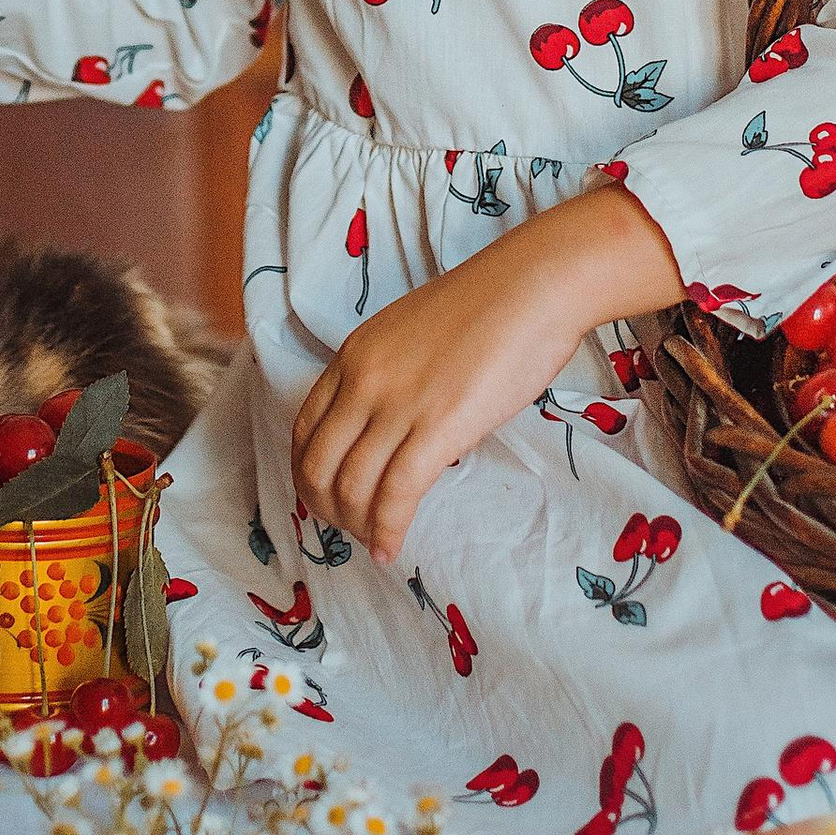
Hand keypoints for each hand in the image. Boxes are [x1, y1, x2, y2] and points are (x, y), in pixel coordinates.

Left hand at [290, 188, 681, 563]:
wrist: (531, 287)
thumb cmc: (487, 305)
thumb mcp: (411, 333)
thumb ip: (391, 375)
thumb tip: (395, 424)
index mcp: (353, 355)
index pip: (305, 427)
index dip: (307, 471)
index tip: (324, 494)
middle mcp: (363, 381)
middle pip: (318, 464)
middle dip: (325, 507)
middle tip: (346, 528)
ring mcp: (398, 406)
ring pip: (351, 486)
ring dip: (356, 526)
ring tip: (373, 542)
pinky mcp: (437, 429)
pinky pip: (395, 495)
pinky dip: (387, 530)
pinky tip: (391, 547)